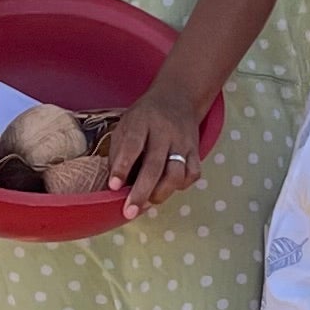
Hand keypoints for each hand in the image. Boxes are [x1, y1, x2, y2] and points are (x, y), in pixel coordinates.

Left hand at [103, 85, 206, 217]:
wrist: (178, 98)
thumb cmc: (145, 117)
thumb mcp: (125, 124)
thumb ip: (119, 151)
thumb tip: (113, 185)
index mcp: (142, 120)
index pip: (132, 144)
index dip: (122, 167)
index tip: (113, 186)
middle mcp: (165, 131)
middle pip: (155, 165)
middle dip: (141, 192)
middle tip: (129, 211)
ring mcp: (183, 141)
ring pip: (176, 173)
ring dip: (160, 193)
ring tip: (145, 203)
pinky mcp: (196, 150)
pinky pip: (192, 174)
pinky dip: (181, 186)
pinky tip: (167, 188)